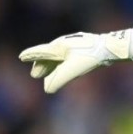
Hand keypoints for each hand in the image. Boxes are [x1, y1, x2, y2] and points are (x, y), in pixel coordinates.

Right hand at [18, 30, 132, 93]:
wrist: (110, 47)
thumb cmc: (91, 57)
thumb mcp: (73, 71)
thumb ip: (58, 80)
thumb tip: (47, 89)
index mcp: (58, 47)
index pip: (40, 52)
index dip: (31, 56)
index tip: (21, 57)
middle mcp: (63, 44)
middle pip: (48, 55)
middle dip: (41, 65)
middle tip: (35, 74)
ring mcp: (74, 44)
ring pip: (58, 56)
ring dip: (51, 65)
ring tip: (46, 73)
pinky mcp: (83, 47)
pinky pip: (67, 56)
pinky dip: (61, 63)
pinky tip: (64, 68)